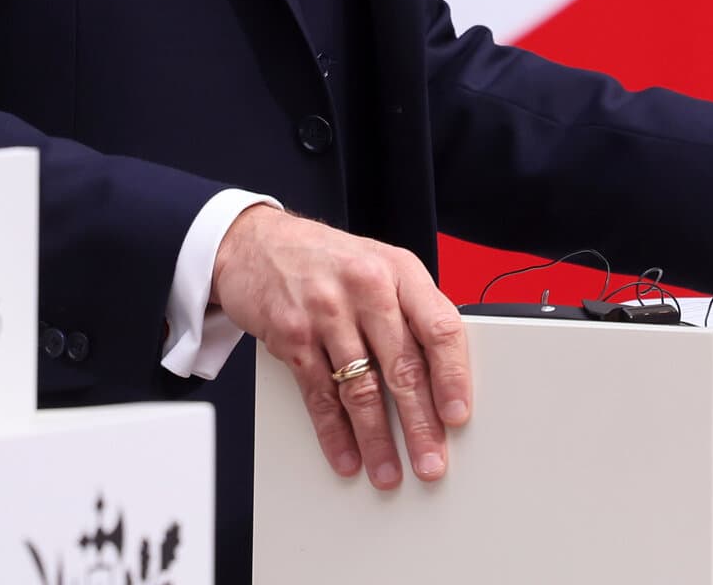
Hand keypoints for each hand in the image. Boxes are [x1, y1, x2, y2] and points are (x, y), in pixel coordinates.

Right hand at [210, 204, 470, 488]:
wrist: (255, 240)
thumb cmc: (325, 259)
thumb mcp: (376, 266)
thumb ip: (408, 311)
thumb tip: (441, 379)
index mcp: (397, 269)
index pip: (438, 326)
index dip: (452, 376)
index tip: (457, 415)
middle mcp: (364, 285)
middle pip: (402, 366)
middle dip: (420, 424)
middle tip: (430, 461)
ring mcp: (325, 309)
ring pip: (361, 387)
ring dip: (377, 439)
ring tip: (388, 471)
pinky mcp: (291, 333)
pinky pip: (319, 394)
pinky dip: (334, 432)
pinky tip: (346, 455)